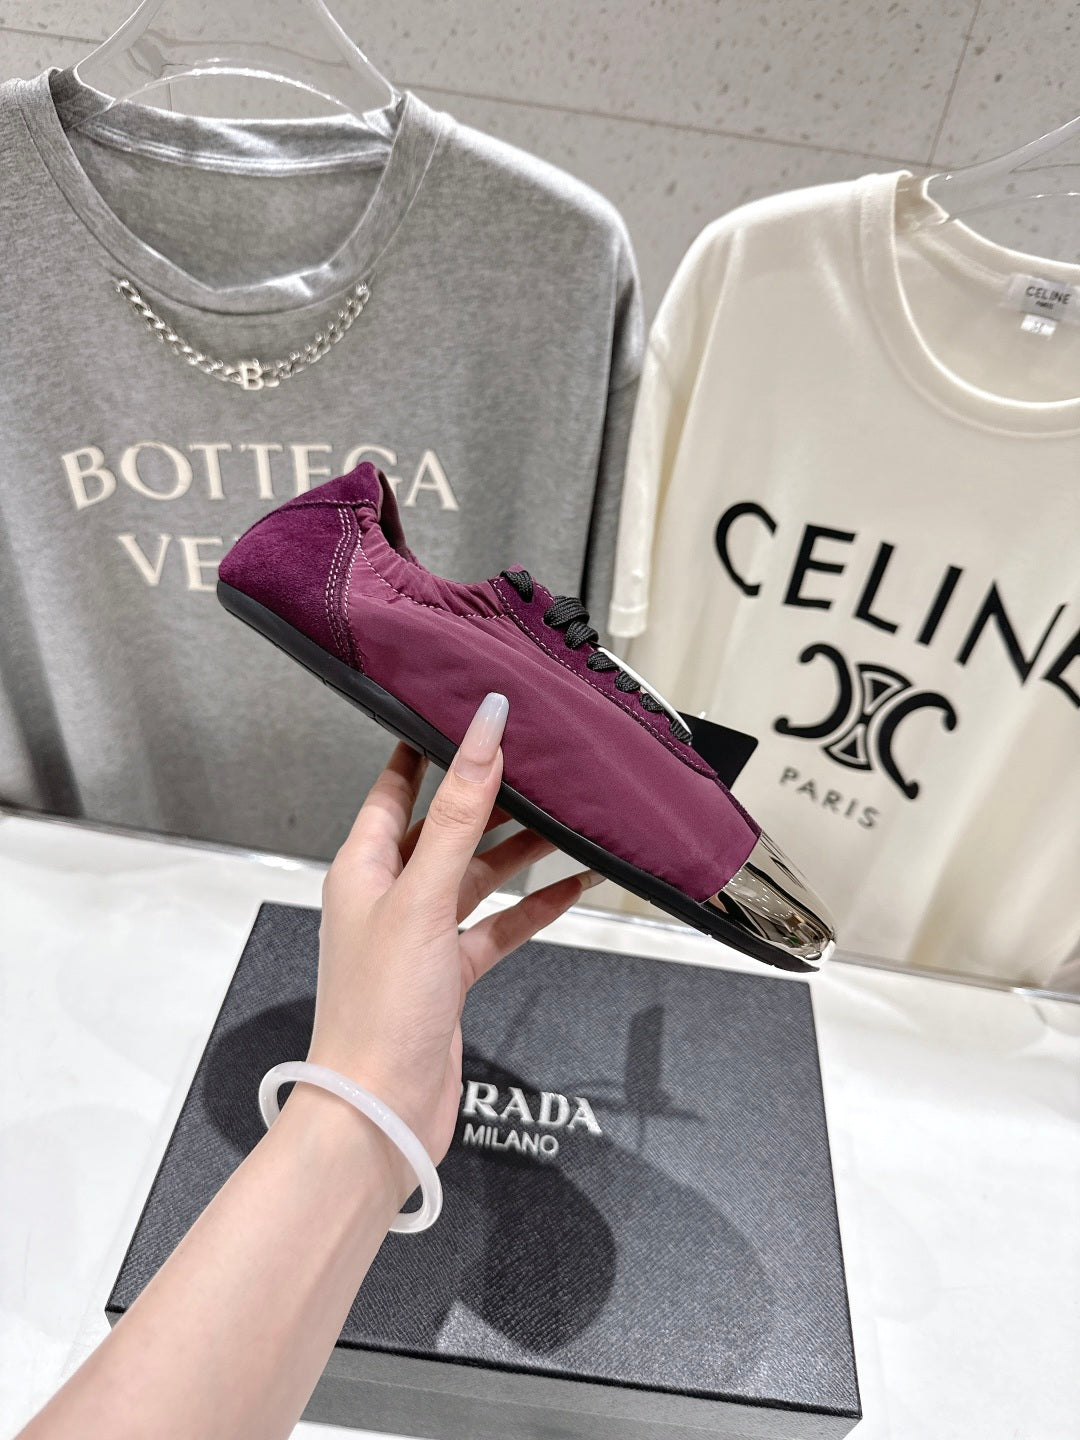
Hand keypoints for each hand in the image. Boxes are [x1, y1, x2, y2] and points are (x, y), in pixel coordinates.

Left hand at [300, 692, 593, 1184]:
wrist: (381, 1113)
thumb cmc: (379, 1006)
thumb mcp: (423, 895)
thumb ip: (458, 812)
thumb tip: (482, 728)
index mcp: (364, 866)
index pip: (395, 786)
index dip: (429, 745)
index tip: (467, 710)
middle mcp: (390, 894)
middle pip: (445, 827)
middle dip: (489, 795)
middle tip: (537, 758)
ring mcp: (422, 935)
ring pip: (478, 876)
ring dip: (520, 850)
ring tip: (568, 816)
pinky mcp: (451, 974)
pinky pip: (498, 926)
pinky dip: (533, 907)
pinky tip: (574, 888)